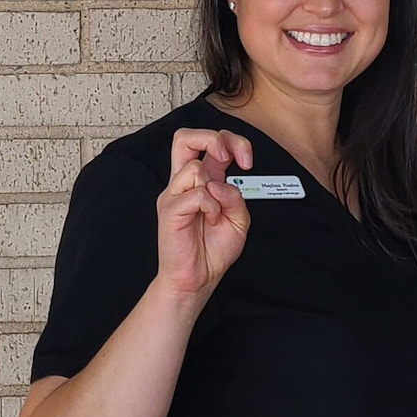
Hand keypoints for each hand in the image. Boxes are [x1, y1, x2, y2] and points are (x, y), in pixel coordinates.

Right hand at [156, 128, 254, 304]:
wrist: (197, 279)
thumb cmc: (212, 250)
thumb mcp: (239, 219)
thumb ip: (236, 196)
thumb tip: (220, 183)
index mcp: (203, 180)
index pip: (210, 142)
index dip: (233, 141)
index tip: (247, 161)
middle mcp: (186, 183)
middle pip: (184, 137)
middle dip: (212, 138)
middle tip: (227, 158)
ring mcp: (174, 194)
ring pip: (193, 166)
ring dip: (215, 188)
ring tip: (215, 212)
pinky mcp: (169, 210)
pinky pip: (195, 194)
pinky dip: (211, 206)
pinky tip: (210, 220)